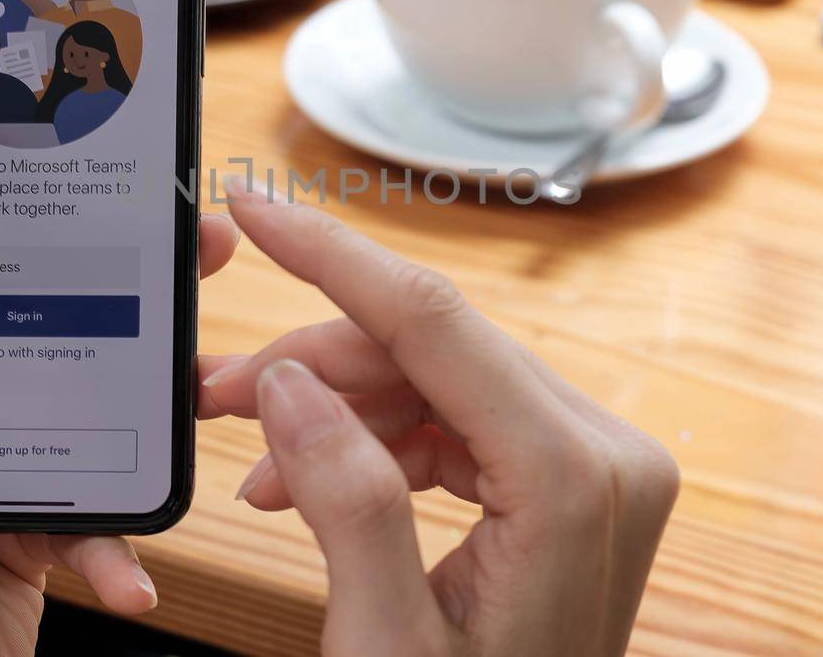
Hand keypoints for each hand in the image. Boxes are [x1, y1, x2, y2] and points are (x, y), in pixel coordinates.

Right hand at [199, 179, 679, 655]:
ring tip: (251, 456)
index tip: (260, 209)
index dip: (333, 257)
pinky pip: (458, 425)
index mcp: (572, 482)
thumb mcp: (385, 644)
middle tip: (216, 390)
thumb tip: (287, 384)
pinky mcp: (569, 482)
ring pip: (439, 381)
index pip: (437, 325)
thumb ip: (344, 501)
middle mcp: (605, 453)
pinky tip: (307, 482)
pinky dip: (377, 442)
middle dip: (315, 361)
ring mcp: (594, 466)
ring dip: (338, 406)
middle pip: (433, 349)